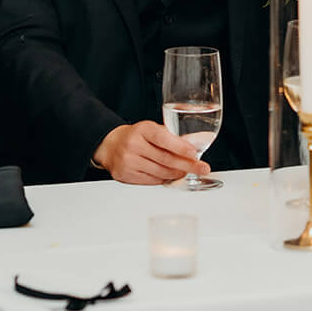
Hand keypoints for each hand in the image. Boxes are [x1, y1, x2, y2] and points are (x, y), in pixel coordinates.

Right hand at [92, 122, 208, 184]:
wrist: (110, 145)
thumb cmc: (135, 136)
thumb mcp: (151, 129)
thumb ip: (170, 137)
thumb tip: (193, 146)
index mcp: (142, 129)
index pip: (163, 138)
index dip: (180, 147)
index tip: (194, 154)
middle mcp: (133, 145)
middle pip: (165, 159)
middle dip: (187, 165)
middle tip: (201, 168)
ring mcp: (128, 161)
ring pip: (160, 172)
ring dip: (177, 173)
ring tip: (186, 172)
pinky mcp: (125, 175)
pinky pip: (151, 181)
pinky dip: (164, 179)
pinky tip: (170, 176)